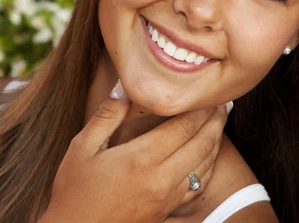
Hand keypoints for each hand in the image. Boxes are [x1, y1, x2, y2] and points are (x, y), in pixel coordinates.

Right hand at [38, 80, 232, 222]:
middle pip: (201, 144)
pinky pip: (198, 187)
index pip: (183, 127)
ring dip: (216, 142)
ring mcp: (166, 198)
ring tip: (220, 124)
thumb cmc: (74, 191)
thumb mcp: (81, 148)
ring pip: (205, 166)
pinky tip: (208, 157)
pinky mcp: (167, 211)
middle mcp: (160, 179)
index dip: (200, 109)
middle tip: (224, 104)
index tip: (209, 95)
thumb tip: (123, 88)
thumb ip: (106, 116)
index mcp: (140, 159)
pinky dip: (209, 167)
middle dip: (216, 121)